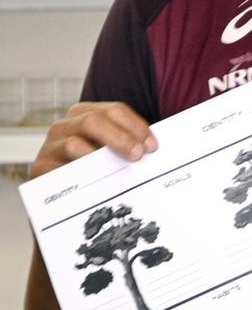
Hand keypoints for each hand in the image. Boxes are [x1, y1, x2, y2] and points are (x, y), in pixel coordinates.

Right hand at [30, 101, 156, 177]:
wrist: (57, 199)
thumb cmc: (90, 170)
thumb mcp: (108, 152)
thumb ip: (127, 146)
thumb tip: (154, 150)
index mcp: (86, 114)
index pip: (115, 111)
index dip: (136, 126)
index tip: (152, 146)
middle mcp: (66, 125)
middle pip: (94, 121)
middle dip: (120, 137)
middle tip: (138, 155)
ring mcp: (51, 145)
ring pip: (74, 143)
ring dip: (100, 155)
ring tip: (119, 168)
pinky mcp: (40, 168)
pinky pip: (60, 168)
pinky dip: (78, 173)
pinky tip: (94, 181)